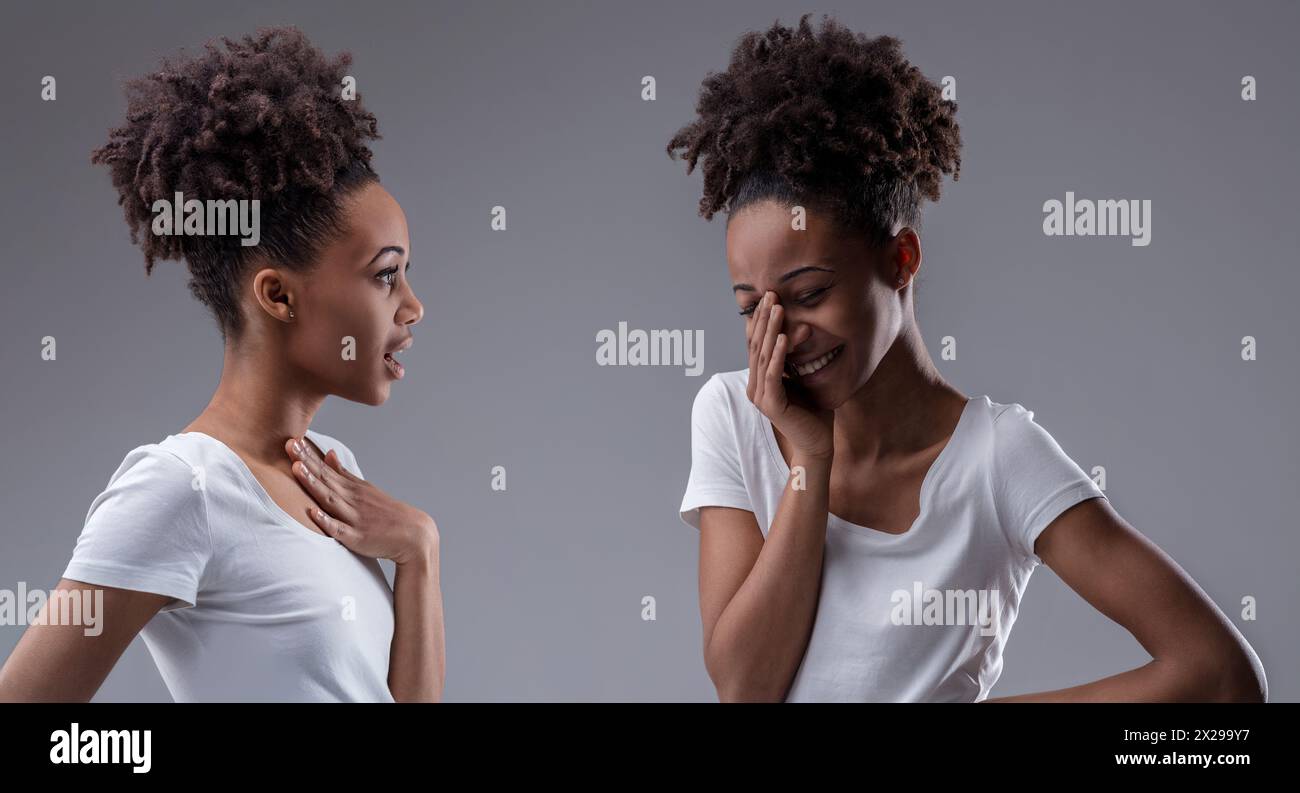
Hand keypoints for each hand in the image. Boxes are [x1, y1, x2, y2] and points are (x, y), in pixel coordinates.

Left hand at [284, 437, 438, 565]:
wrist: (413, 534)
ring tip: (297, 468)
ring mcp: (354, 517)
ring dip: (313, 483)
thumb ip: (343, 473)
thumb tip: (329, 453)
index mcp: (352, 488)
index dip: (308, 455)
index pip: (326, 468)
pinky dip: (326, 521)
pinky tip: (313, 512)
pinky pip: (339, 529)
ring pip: (329, 498)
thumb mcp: (365, 489)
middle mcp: (352, 499)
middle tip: (289, 444)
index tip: (292, 439)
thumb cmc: (385, 513)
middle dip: (306, 462)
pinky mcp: (357, 537)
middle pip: (325, 478)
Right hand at [746, 291, 834, 459]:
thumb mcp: (803, 377)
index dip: (762, 320)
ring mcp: (760, 396)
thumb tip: (796, 330)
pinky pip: (773, 374)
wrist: (818, 442)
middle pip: (756, 345)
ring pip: (763, 356)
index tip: (770, 297)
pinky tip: (782, 337)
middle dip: (764, 318)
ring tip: (778, 308)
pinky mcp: (771, 405)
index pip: (757, 344)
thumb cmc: (813, 410)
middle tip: (771, 294)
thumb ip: (795, 358)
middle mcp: (755, 386)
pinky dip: (778, 354)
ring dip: (770, 330)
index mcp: (759, 379)